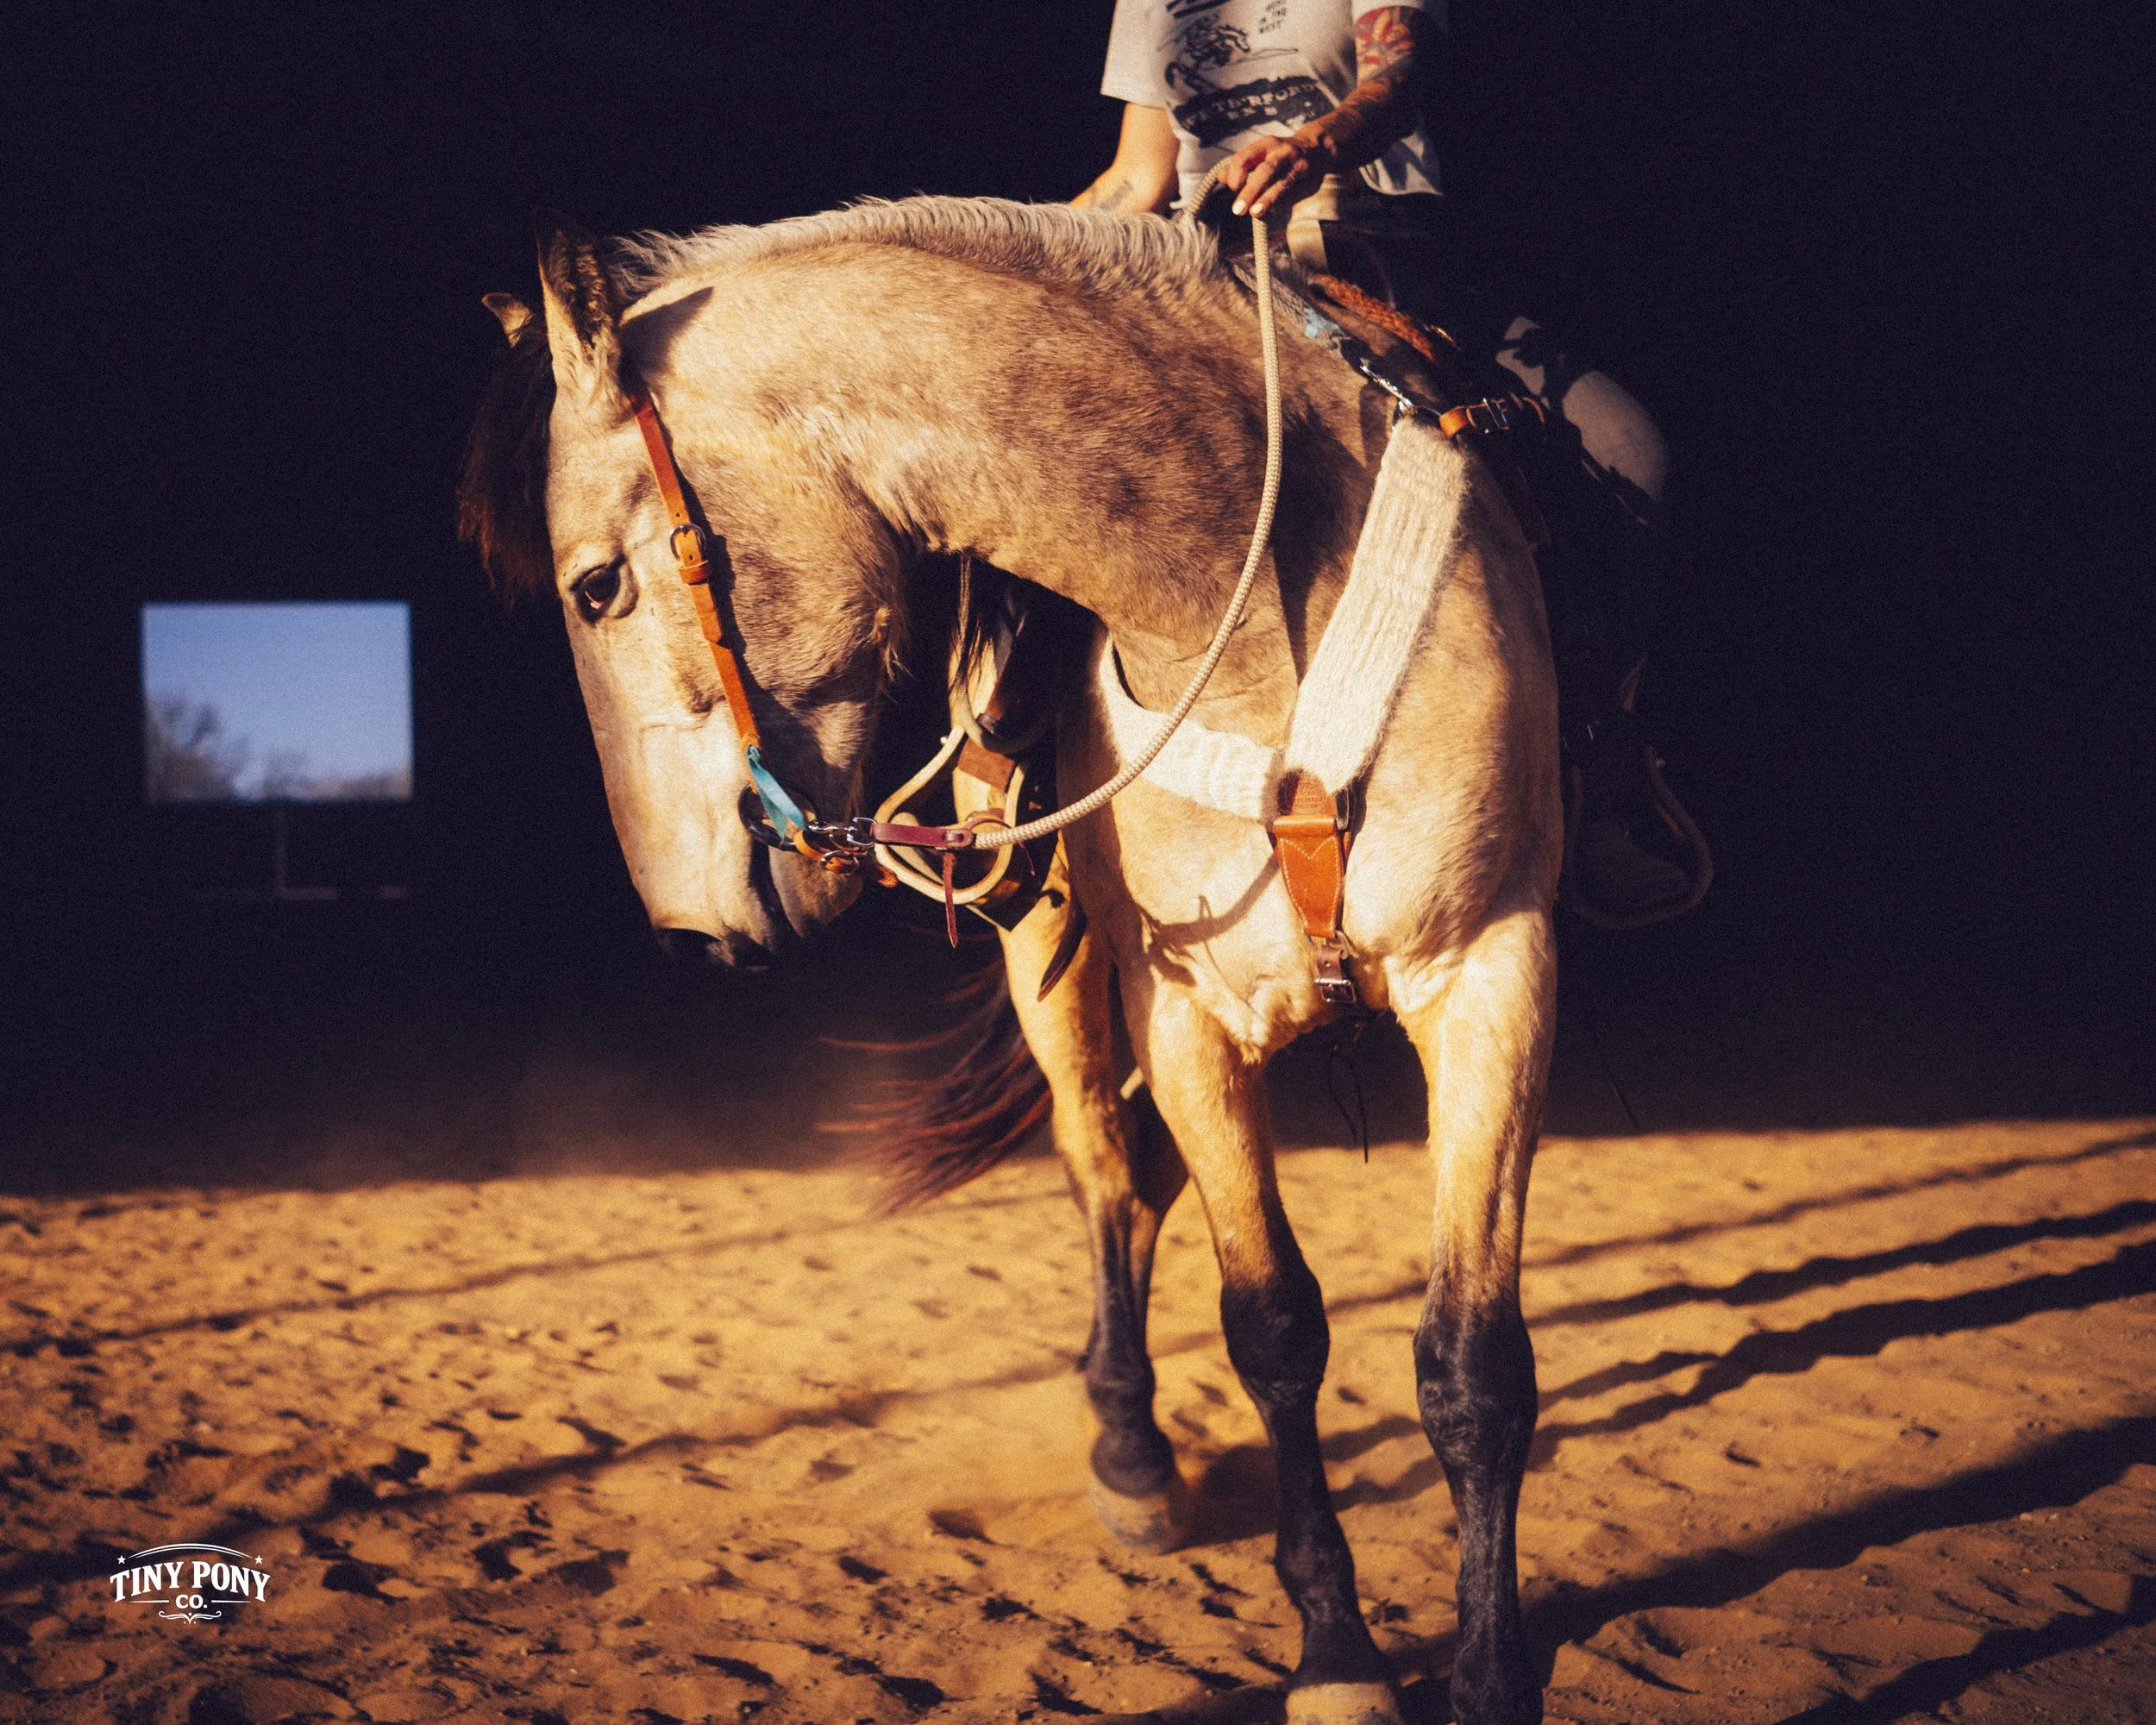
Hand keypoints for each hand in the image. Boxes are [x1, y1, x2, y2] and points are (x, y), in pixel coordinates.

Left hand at [1218, 131, 1333, 220]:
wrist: (1318, 148)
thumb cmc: (1281, 154)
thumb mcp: (1262, 154)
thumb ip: (1243, 166)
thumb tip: (1221, 177)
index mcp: (1266, 144)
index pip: (1245, 157)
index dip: (1236, 174)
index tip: (1233, 188)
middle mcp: (1283, 152)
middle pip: (1265, 171)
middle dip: (1250, 191)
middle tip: (1237, 210)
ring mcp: (1298, 165)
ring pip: (1282, 183)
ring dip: (1267, 199)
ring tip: (1255, 213)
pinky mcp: (1309, 180)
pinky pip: (1293, 194)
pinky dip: (1280, 204)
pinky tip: (1271, 212)